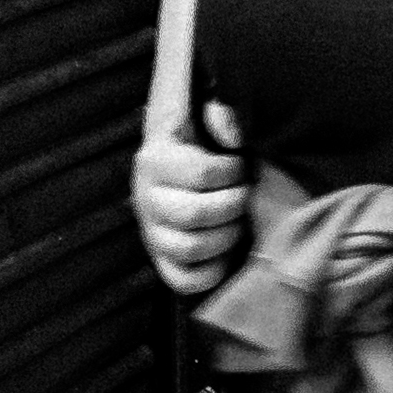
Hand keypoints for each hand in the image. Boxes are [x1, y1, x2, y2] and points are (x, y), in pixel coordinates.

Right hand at [132, 100, 247, 292]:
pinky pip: (184, 279)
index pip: (202, 172)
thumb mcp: (210, 116)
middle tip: (245, 195)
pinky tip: (225, 252)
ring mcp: (151, 231)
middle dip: (233, 205)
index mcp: (156, 157)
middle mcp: (146, 196)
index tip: (242, 164)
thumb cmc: (210, 143)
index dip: (232, 170)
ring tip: (239, 221)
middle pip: (195, 213)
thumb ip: (222, 113)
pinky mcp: (161, 260)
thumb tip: (233, 137)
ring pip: (189, 247)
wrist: (190, 172)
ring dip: (226, 236)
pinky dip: (211, 271)